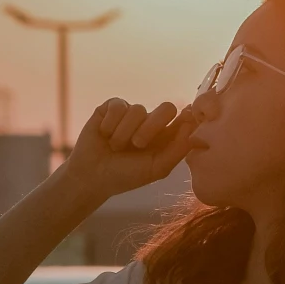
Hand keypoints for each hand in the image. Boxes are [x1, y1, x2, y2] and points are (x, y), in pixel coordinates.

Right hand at [60, 99, 198, 205]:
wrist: (91, 177)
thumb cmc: (126, 175)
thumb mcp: (156, 168)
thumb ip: (178, 149)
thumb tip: (192, 125)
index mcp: (166, 136)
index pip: (185, 117)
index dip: (188, 115)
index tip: (187, 117)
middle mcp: (151, 121)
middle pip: (167, 108)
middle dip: (152, 126)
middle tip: (138, 144)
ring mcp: (132, 112)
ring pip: (138, 109)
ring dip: (124, 133)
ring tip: (115, 147)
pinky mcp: (112, 107)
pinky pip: (119, 106)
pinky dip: (110, 124)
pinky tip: (104, 135)